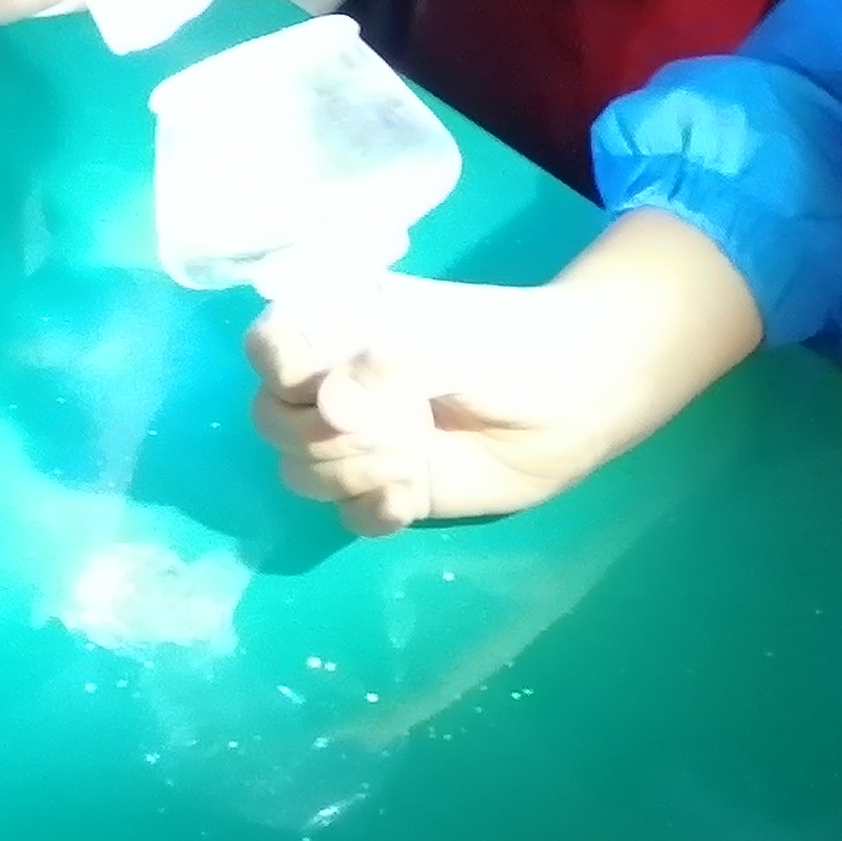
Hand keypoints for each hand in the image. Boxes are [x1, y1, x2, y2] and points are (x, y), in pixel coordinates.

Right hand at [246, 211, 764, 534]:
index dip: (289, 376)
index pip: (266, 349)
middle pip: (272, 420)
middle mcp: (333, 382)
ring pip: (300, 472)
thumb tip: (328, 405)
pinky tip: (413, 495)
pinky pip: (343, 514)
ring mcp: (356, 439)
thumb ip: (385, 367)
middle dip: (329, 435)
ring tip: (415, 458)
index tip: (339, 385)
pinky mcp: (386, 489)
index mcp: (335, 326)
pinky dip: (373, 510)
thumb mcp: (444, 340)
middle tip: (400, 427)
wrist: (575, 398)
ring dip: (354, 473)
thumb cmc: (509, 346)